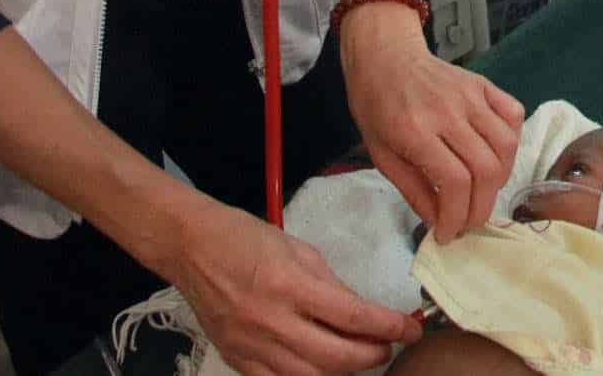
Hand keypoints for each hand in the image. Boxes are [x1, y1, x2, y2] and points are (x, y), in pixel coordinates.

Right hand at [162, 196, 419, 375]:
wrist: (191, 247)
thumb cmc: (246, 238)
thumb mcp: (300, 250)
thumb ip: (331, 286)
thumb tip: (361, 313)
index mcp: (291, 285)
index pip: (353, 317)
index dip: (389, 327)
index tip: (411, 328)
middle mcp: (272, 321)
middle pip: (337, 357)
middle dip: (374, 354)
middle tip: (389, 345)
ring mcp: (253, 347)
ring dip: (345, 372)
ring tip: (360, 356)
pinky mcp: (238, 361)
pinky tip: (322, 369)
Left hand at [337, 9, 524, 243]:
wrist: (385, 57)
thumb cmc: (377, 108)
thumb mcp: (381, 156)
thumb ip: (413, 190)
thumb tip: (441, 222)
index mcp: (414, 131)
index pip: (454, 182)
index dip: (458, 216)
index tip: (450, 233)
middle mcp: (447, 111)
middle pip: (485, 169)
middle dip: (482, 207)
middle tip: (468, 220)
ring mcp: (470, 94)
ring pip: (506, 145)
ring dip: (500, 179)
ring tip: (481, 191)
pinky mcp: (483, 84)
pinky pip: (513, 114)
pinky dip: (512, 140)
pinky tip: (494, 154)